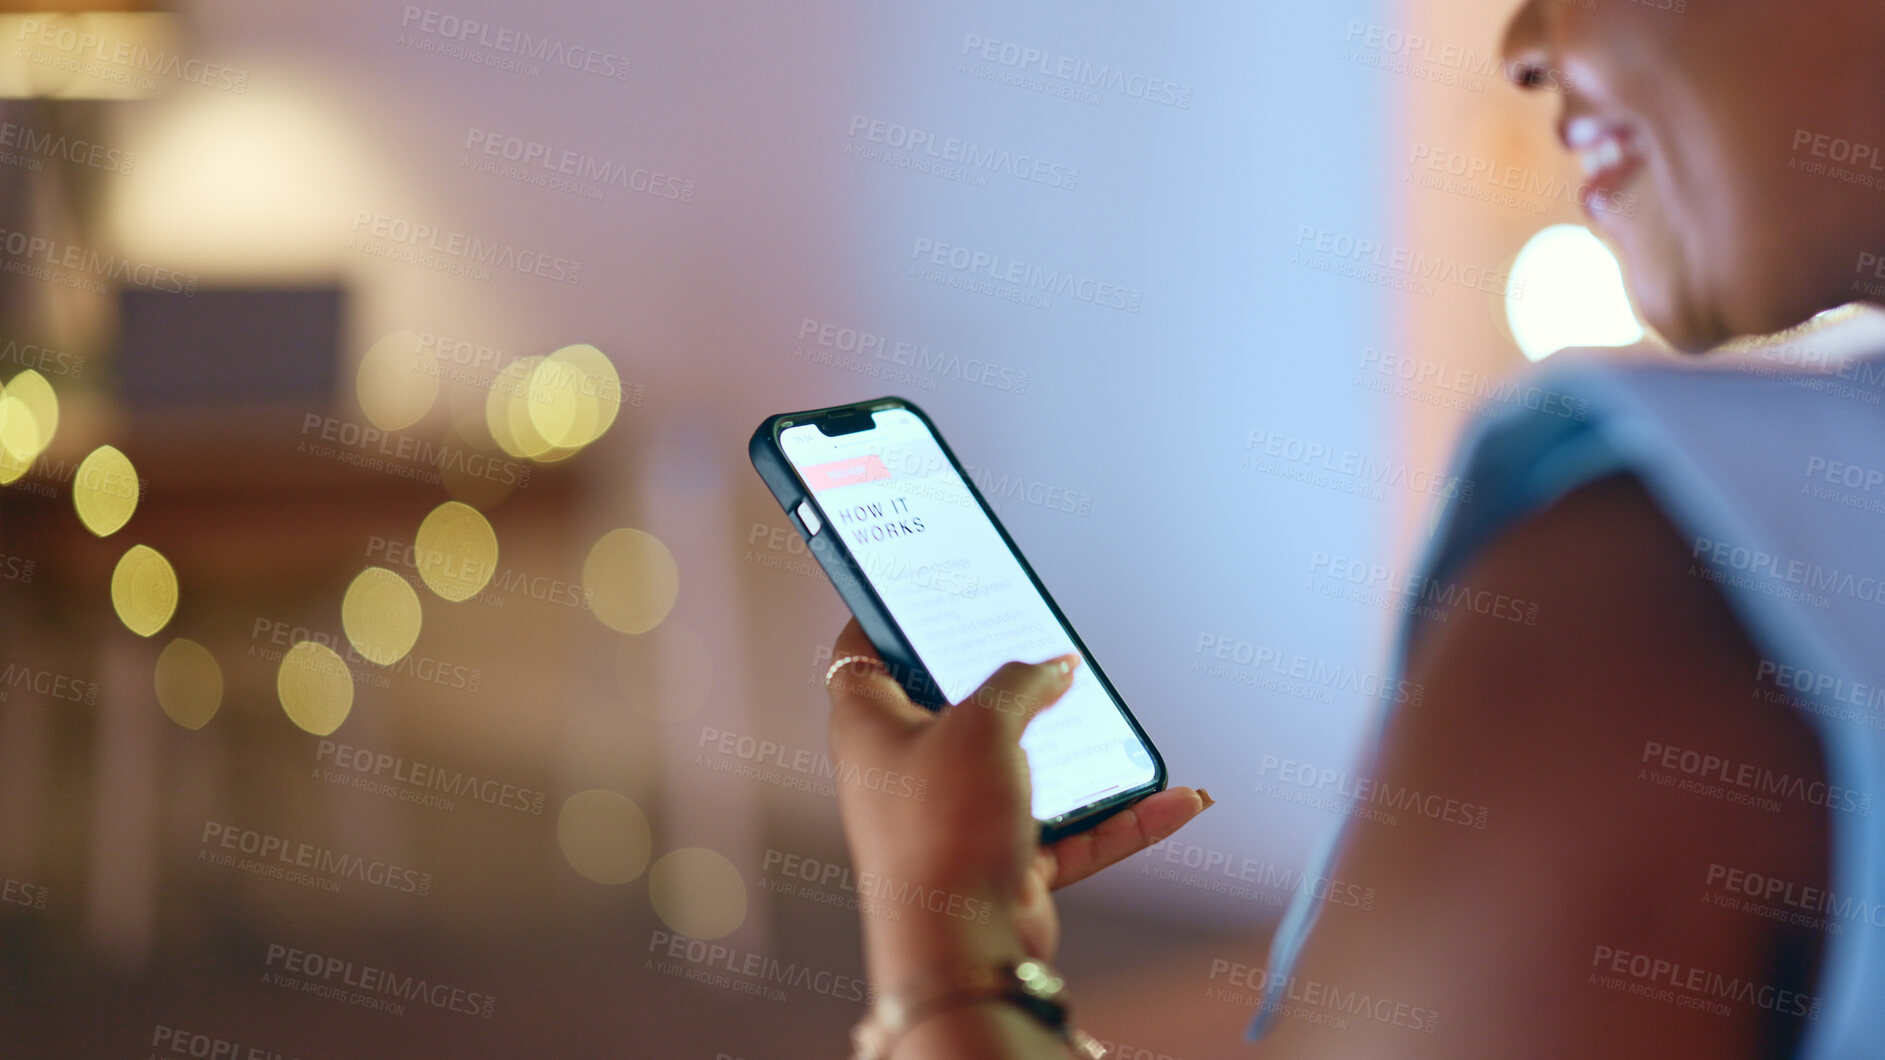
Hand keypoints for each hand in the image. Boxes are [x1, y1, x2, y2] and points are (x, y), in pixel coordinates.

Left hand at [823, 618, 1210, 985]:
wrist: (961, 946)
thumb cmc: (942, 826)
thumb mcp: (981, 723)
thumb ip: (1020, 681)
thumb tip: (1055, 667)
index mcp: (869, 726)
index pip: (865, 653)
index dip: (890, 614)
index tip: (924, 586)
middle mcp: (906, 770)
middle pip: (958, 707)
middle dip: (1009, 680)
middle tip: (1044, 642)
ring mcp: (955, 819)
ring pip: (1024, 770)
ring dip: (1080, 752)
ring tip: (1125, 722)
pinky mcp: (1002, 864)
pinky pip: (1069, 832)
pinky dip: (1120, 819)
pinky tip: (1175, 800)